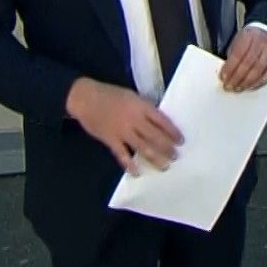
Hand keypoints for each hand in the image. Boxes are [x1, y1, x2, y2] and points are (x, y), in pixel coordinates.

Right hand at [65, 77, 182, 172]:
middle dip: (167, 148)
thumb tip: (159, 122)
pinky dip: (129, 164)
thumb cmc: (110, 95)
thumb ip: (145, 109)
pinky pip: (122, 155)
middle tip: (175, 156)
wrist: (86, 98)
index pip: (162, 121)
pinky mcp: (110, 139)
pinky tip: (137, 172)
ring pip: (143, 147)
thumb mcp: (132, 96)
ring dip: (155, 157)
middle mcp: (135, 120)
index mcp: (142, 106)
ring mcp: (122, 131)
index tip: (181, 141)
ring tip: (165, 165)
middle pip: (155, 136)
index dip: (173, 132)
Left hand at [221, 25, 266, 90]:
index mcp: (248, 36)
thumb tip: (226, 73)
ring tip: (238, 88)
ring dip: (246, 82)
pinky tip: (250, 87)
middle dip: (237, 77)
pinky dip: (258, 83)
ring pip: (258, 70)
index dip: (229, 68)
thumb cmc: (250, 39)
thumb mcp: (238, 40)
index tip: (223, 77)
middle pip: (248, 63)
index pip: (238, 54)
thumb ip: (232, 55)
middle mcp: (261, 43)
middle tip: (229, 86)